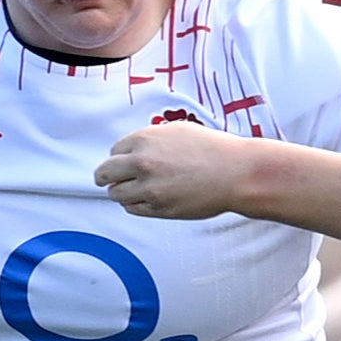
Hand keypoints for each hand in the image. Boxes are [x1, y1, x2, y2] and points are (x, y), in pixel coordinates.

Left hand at [97, 121, 262, 220]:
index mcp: (145, 140)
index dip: (120, 157)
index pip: (114, 151)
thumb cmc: (212, 149)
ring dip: (122, 192)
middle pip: (105, 174)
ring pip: (116, 194)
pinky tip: (148, 199)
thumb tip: (133, 149)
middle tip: (110, 179)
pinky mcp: (159, 208)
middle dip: (107, 176)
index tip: (126, 162)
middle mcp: (142, 163)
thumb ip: (151, 139)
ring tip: (135, 190)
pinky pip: (132, 209)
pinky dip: (136, 204)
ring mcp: (149, 188)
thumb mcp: (177, 131)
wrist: (235, 172)